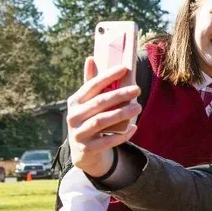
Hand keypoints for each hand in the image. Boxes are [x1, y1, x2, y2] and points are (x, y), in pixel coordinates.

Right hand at [67, 57, 141, 177]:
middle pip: (99, 103)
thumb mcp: (87, 103)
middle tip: (138, 89)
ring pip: (102, 121)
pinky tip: (134, 128)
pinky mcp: (87, 149)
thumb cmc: (89, 120)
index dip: (108, 76)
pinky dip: (122, 135)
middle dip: (119, 94)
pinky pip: (107, 141)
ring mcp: (79, 133)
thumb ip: (91, 83)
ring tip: (138, 107)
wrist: (83, 152)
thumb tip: (91, 58)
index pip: (91, 86)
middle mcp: (73, 116)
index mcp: (74, 102)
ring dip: (121, 113)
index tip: (124, 68)